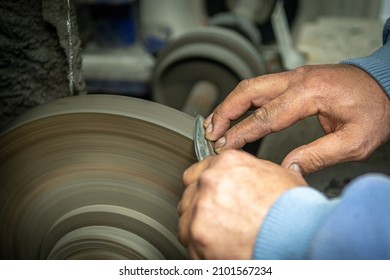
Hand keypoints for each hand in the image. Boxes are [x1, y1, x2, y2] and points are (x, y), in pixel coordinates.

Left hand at [177, 150, 307, 258]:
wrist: (299, 234)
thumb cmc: (293, 208)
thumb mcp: (277, 175)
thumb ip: (253, 171)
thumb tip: (250, 175)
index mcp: (226, 163)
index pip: (197, 172)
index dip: (204, 187)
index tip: (208, 196)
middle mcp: (209, 182)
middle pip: (189, 196)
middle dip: (199, 207)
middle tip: (218, 219)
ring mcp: (201, 209)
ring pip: (185, 220)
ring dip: (198, 228)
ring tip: (220, 236)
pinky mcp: (198, 236)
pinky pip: (189, 243)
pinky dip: (201, 249)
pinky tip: (221, 249)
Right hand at [204, 64, 389, 173]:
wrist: (386, 84)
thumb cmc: (374, 109)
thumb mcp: (354, 141)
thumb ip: (318, 156)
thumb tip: (287, 168)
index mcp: (310, 94)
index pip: (265, 116)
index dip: (241, 133)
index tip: (225, 147)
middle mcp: (297, 80)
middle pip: (248, 91)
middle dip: (224, 112)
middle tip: (209, 133)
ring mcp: (294, 76)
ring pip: (251, 86)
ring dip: (230, 104)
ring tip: (215, 124)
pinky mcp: (294, 79)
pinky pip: (261, 86)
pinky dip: (243, 100)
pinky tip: (236, 112)